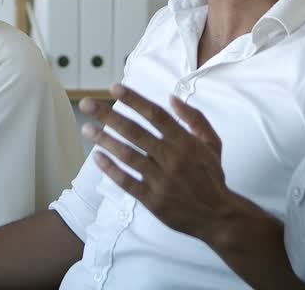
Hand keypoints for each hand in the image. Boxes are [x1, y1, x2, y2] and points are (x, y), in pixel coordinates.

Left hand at [79, 84, 240, 243]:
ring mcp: (161, 180)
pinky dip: (111, 170)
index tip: (114, 88)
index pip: (155, 115)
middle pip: (135, 132)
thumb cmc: (212, 176)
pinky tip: (97, 157)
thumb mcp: (212, 143)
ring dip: (104, 141)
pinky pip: (127, 182)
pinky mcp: (153, 200)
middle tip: (86, 104)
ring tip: (86, 129)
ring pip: (128, 155)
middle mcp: (171, 158)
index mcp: (185, 142)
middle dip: (108, 116)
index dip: (134, 99)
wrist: (218, 216)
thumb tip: (172, 98)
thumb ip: (195, 118)